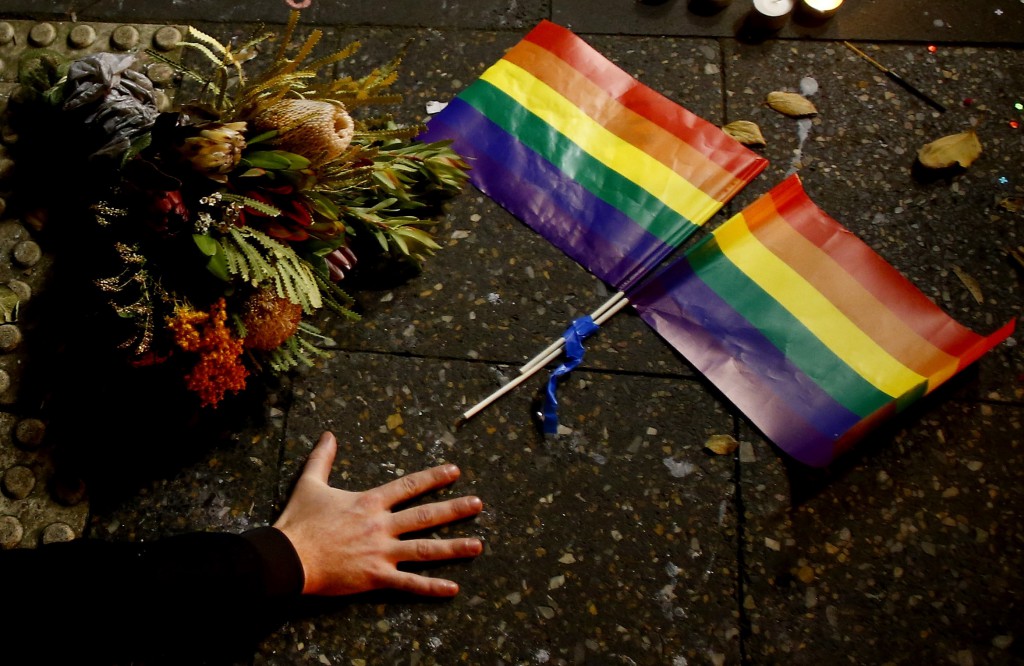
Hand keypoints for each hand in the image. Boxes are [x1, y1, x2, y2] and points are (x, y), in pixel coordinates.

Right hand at [273, 431, 483, 596]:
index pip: (409, 486)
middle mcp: (381, 525)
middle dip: (455, 509)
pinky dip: (431, 587)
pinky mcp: (376, 576)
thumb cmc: (299, 521)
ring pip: (425, 549)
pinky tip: (452, 589)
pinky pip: (408, 583)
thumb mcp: (311, 483)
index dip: (434, 477)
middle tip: (479, 504)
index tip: (455, 471)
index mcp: (370, 502)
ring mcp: (381, 552)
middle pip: (425, 516)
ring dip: (454, 548)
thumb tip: (328, 434)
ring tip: (478, 545)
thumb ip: (323, 458)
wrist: (288, 557)